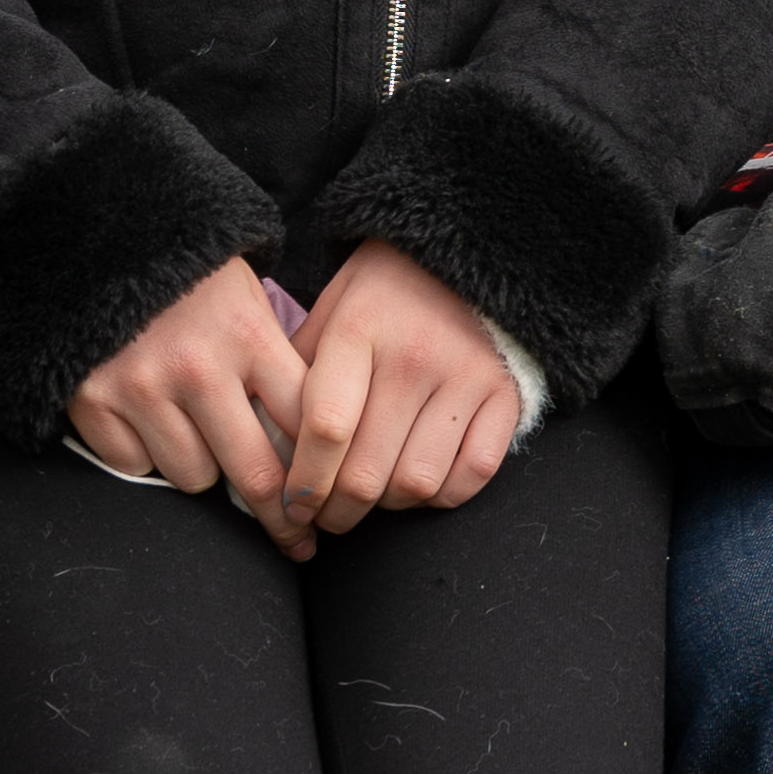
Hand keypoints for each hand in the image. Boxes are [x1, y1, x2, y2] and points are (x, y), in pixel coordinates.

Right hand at [67, 255, 311, 537]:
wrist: (94, 236)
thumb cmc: (187, 277)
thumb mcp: (246, 299)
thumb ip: (275, 361)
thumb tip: (312, 441)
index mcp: (249, 337)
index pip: (305, 427)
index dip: (323, 475)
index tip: (328, 507)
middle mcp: (198, 367)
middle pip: (256, 475)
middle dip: (281, 518)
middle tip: (295, 539)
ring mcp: (143, 387)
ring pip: (195, 478)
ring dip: (203, 468)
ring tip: (199, 434)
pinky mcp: (94, 402)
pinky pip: (137, 467)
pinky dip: (146, 455)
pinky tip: (149, 421)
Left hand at [278, 243, 530, 537]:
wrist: (464, 256)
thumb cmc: (381, 296)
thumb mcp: (329, 313)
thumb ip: (297, 375)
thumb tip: (268, 450)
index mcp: (358, 330)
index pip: (325, 428)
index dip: (304, 482)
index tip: (292, 505)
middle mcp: (414, 355)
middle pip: (367, 470)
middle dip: (337, 512)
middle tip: (326, 517)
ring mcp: (466, 376)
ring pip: (417, 483)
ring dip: (387, 506)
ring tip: (372, 498)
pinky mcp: (504, 395)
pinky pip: (472, 475)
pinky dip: (442, 496)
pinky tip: (420, 484)